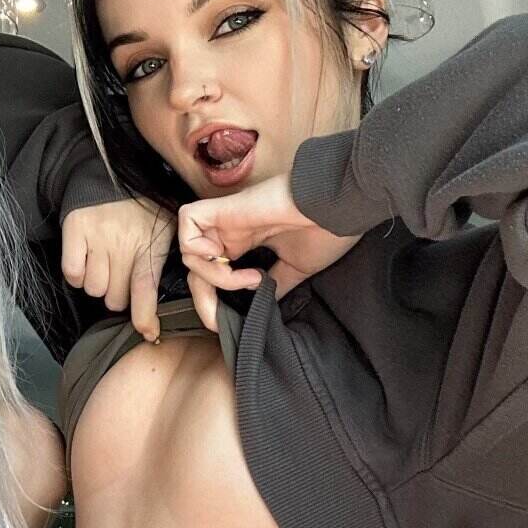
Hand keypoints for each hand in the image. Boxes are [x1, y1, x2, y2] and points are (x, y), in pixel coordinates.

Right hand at [60, 198, 175, 342]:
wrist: (112, 172)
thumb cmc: (142, 207)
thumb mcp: (167, 229)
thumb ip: (164, 263)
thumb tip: (159, 307)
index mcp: (149, 245)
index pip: (145, 291)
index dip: (145, 318)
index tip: (147, 333)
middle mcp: (124, 244)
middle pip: (115, 298)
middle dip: (117, 294)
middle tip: (119, 276)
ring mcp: (98, 237)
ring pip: (93, 289)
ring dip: (97, 283)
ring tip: (103, 264)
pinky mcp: (75, 230)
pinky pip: (72, 273)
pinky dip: (77, 274)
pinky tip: (86, 261)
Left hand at [176, 174, 361, 331]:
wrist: (339, 204)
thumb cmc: (326, 230)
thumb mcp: (297, 267)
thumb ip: (275, 283)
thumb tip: (261, 306)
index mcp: (246, 242)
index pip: (213, 274)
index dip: (212, 301)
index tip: (226, 322)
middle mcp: (231, 232)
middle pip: (195, 268)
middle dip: (203, 301)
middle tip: (220, 319)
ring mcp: (226, 220)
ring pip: (189, 252)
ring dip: (212, 276)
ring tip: (248, 277)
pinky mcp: (223, 207)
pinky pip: (188, 224)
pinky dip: (198, 247)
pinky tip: (226, 257)